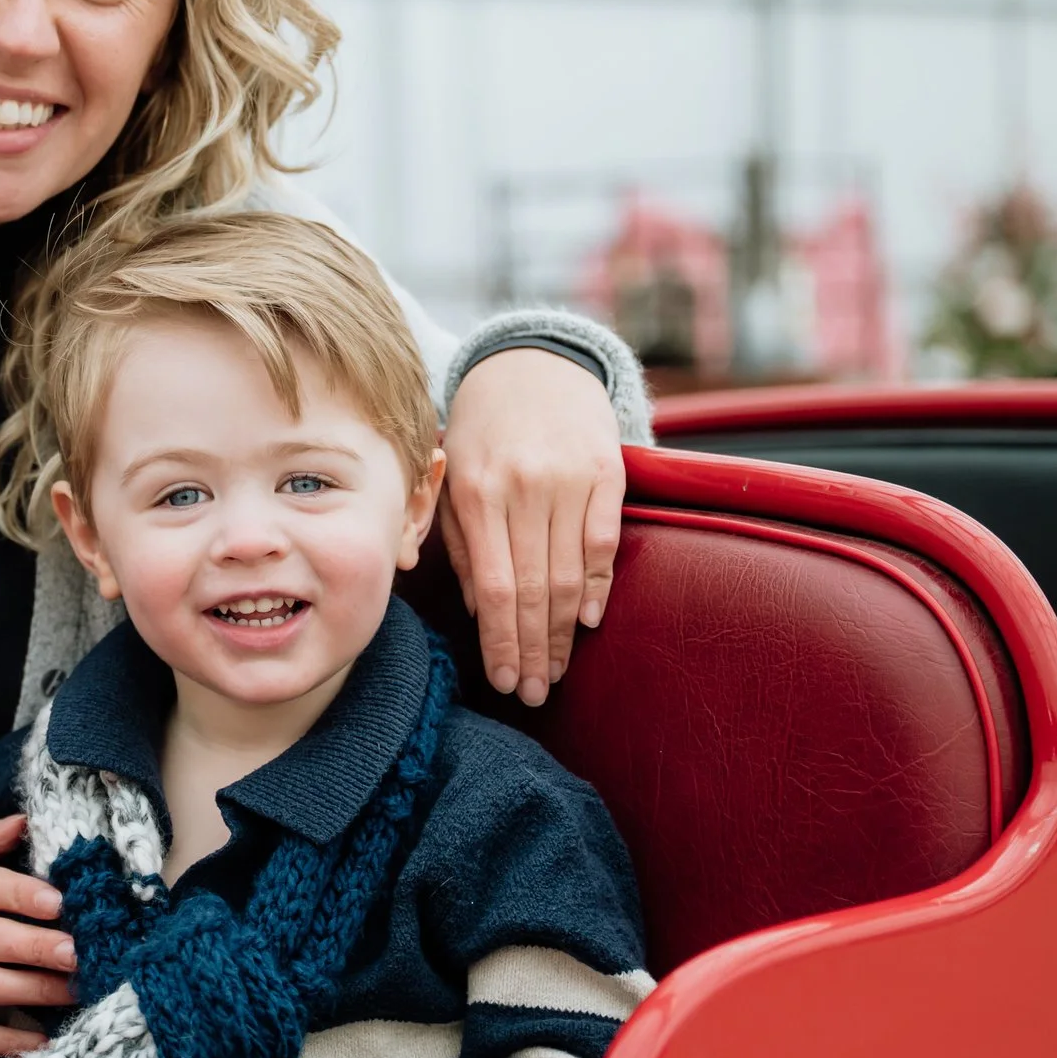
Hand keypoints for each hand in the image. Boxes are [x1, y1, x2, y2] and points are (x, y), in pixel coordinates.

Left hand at [440, 345, 625, 704]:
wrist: (531, 363)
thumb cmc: (481, 429)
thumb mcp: (449, 475)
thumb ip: (453, 539)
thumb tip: (470, 608)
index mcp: (476, 493)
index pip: (492, 587)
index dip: (500, 641)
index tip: (505, 681)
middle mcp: (523, 488)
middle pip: (532, 590)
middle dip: (533, 650)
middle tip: (534, 694)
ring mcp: (568, 480)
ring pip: (569, 575)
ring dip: (563, 632)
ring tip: (558, 671)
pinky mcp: (606, 472)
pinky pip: (603, 542)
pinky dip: (599, 586)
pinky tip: (587, 621)